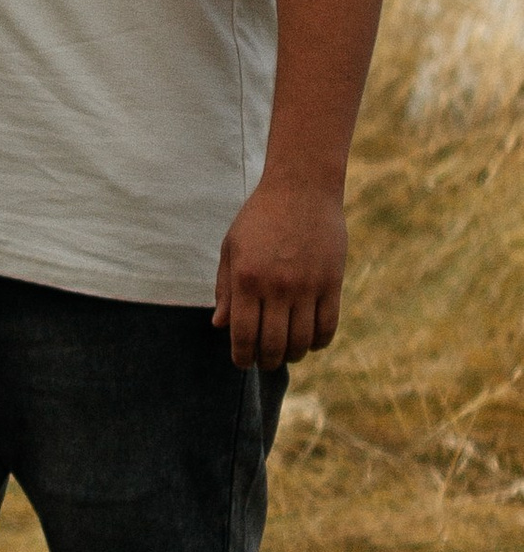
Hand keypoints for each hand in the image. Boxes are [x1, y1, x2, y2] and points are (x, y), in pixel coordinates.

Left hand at [214, 176, 347, 368]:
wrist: (302, 188)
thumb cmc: (260, 218)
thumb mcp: (232, 248)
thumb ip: (225, 289)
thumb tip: (219, 326)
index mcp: (247, 279)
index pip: (243, 334)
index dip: (242, 356)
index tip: (242, 362)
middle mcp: (277, 286)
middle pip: (274, 344)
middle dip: (266, 361)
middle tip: (264, 362)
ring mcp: (307, 286)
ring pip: (302, 340)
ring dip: (293, 355)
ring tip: (287, 353)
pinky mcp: (332, 282)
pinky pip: (327, 326)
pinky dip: (319, 342)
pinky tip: (310, 342)